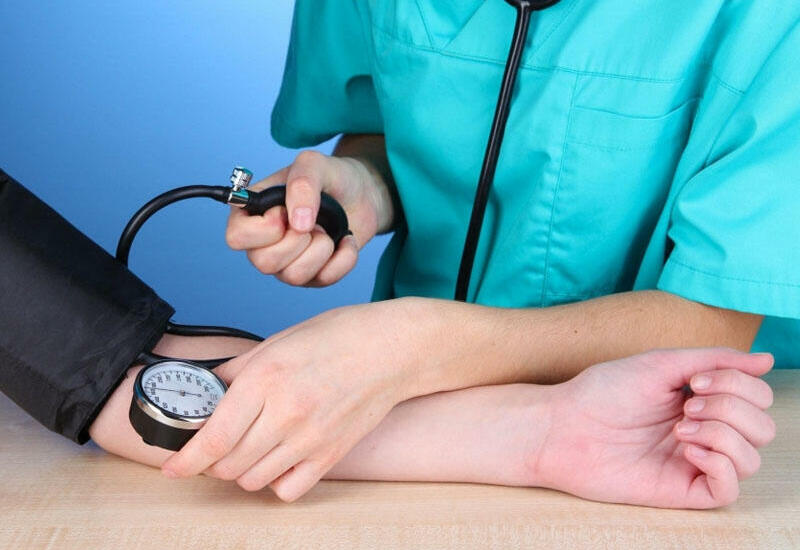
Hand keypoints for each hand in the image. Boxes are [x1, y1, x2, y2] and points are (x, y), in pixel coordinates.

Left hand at [160, 299, 420, 500]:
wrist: (395, 349)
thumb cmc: (341, 336)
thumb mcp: (280, 339)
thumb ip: (238, 369)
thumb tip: (206, 391)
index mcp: (267, 378)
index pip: (213, 436)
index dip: (184, 459)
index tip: (172, 467)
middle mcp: (286, 412)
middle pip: (227, 464)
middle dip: (211, 459)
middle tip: (214, 443)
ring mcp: (311, 438)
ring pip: (252, 480)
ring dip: (240, 469)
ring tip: (247, 448)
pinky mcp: (332, 454)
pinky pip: (288, 489)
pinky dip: (275, 481)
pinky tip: (277, 459)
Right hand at [225, 149, 391, 285]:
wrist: (362, 194)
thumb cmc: (331, 176)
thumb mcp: (315, 164)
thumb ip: (302, 183)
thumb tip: (298, 223)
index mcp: (251, 213)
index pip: (236, 238)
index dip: (263, 229)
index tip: (284, 212)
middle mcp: (263, 243)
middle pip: (264, 263)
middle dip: (297, 240)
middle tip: (312, 221)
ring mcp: (287, 263)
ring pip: (294, 276)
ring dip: (320, 248)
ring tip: (326, 229)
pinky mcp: (312, 276)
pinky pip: (324, 280)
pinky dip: (343, 257)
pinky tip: (344, 240)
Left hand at [533, 348, 775, 508]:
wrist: (564, 425)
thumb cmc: (603, 391)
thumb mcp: (660, 364)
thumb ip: (714, 359)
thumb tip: (767, 359)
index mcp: (701, 399)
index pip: (757, 396)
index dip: (738, 384)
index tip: (695, 381)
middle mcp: (704, 431)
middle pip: (763, 427)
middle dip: (732, 408)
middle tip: (687, 405)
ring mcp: (694, 462)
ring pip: (752, 458)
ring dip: (723, 434)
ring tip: (679, 428)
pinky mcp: (681, 490)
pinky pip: (729, 489)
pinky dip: (720, 464)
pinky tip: (687, 450)